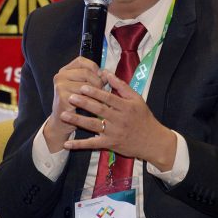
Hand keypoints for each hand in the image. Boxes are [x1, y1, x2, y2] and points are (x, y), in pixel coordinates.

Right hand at [43, 57, 105, 152]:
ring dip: (97, 94)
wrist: (62, 122)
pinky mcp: (63, 98)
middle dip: (98, 82)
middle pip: (86, 73)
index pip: (82, 61)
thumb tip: (106, 73)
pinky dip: (93, 103)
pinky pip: (85, 98)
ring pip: (87, 85)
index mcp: (65, 70)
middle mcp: (60, 76)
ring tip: (100, 100)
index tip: (101, 77)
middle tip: (103, 92)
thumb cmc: (77, 103)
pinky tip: (95, 108)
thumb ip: (93, 77)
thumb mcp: (84, 87)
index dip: (94, 68)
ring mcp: (60, 86)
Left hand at [62, 70, 176, 171]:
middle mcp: (119, 120)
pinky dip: (79, 144)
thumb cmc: (144, 117)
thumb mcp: (137, 99)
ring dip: (78, 120)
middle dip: (84, 103)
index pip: (108, 98)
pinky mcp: (110, 144)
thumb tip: (107, 72)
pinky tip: (67, 143)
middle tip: (70, 97)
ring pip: (93, 126)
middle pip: (99, 110)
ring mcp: (114, 133)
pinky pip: (93, 144)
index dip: (95, 92)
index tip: (82, 86)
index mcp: (126, 107)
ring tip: (63, 115)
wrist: (153, 141)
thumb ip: (121, 86)